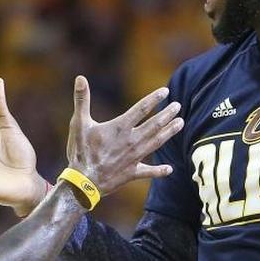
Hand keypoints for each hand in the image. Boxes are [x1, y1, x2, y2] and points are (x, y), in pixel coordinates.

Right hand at [65, 75, 181, 196]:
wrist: (82, 182)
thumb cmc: (80, 151)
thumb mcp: (78, 123)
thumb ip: (81, 100)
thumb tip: (80, 78)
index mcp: (120, 128)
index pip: (141, 109)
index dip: (154, 99)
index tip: (165, 91)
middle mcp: (131, 141)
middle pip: (154, 125)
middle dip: (167, 114)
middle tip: (178, 106)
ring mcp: (133, 158)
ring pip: (156, 143)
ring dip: (169, 132)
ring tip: (181, 124)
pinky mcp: (131, 173)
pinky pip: (148, 171)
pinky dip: (159, 171)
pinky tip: (169, 169)